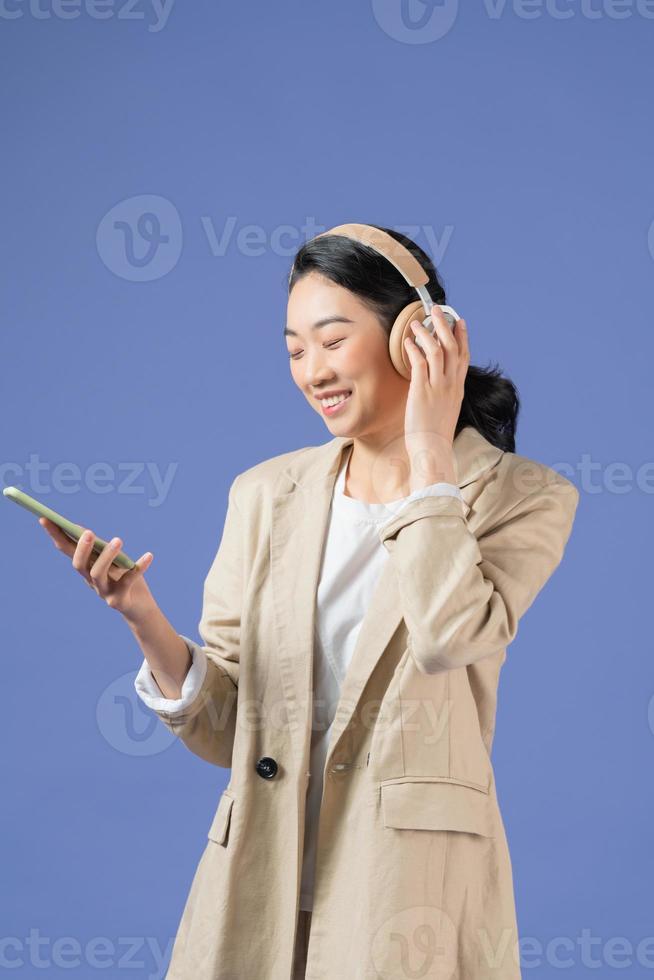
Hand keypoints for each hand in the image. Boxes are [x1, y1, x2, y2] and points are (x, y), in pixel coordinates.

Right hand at [38, 518, 155, 621]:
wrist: (139, 609)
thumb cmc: (124, 579)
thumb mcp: (111, 561)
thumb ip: (98, 549)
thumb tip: (81, 530)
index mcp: (86, 568)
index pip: (66, 550)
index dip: (54, 535)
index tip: (44, 518)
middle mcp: (91, 581)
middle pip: (79, 565)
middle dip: (82, 548)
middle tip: (89, 533)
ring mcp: (104, 592)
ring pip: (98, 574)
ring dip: (106, 556)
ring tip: (118, 540)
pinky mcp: (119, 600)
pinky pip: (129, 581)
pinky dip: (139, 567)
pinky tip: (149, 555)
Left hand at [403, 306, 469, 488]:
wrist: (433, 450)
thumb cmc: (435, 434)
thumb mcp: (445, 410)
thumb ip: (443, 394)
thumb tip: (435, 385)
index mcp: (458, 388)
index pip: (464, 356)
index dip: (462, 336)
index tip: (459, 322)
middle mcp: (451, 384)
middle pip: (452, 347)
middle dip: (444, 325)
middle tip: (436, 311)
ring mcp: (438, 387)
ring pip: (437, 351)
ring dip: (426, 333)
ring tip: (415, 323)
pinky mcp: (422, 391)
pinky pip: (420, 363)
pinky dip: (414, 349)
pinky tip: (407, 342)